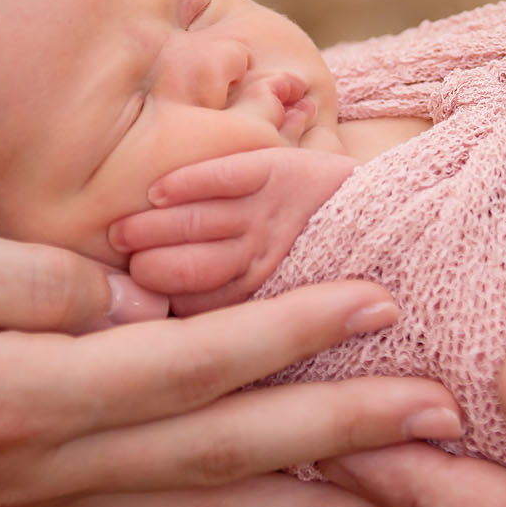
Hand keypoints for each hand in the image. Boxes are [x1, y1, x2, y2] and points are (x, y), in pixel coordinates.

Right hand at [0, 205, 460, 506]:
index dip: (290, 332)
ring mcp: (36, 498)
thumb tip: (136, 300)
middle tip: (448, 415)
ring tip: (411, 493)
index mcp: (11, 399)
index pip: (186, 366)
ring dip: (313, 498)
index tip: (381, 297)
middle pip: (220, 454)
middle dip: (342, 434)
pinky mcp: (29, 500)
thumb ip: (25, 281)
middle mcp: (39, 469)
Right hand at [109, 147, 359, 314]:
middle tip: (117, 267)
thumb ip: (224, 311)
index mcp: (258, 300)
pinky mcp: (282, 171)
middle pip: (189, 269)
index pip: (191, 311)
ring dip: (155, 227)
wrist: (388, 218)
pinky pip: (231, 175)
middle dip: (148, 267)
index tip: (125, 305)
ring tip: (121, 234)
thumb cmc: (319, 264)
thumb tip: (156, 334)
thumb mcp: (279, 299)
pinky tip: (160, 191)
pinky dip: (193, 181)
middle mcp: (262, 261)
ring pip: (201, 223)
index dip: (154, 306)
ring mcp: (271, 217)